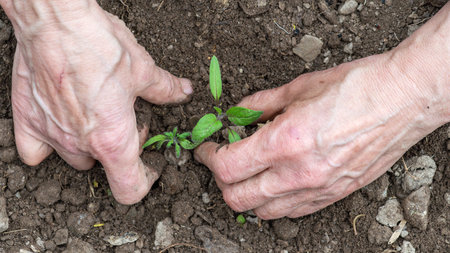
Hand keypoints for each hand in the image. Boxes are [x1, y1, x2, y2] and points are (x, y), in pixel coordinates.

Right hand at [5, 1, 191, 203]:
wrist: (57, 21)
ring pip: (74, 158)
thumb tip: (183, 92)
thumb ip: (165, 89)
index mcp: (113, 140)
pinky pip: (34, 152)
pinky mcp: (27, 120)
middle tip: (124, 119)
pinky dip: (47, 145)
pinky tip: (60, 124)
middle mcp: (81, 144)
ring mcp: (51, 135)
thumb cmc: (100, 45)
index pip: (129, 188)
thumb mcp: (143, 69)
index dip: (145, 182)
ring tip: (95, 114)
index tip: (150, 166)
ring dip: (88, 145)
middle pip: (103, 166)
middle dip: (118, 148)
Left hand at [195, 52, 447, 218]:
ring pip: (262, 212)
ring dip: (246, 194)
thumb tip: (236, 115)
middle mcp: (298, 174)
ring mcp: (317, 190)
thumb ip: (260, 105)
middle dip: (220, 180)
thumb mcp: (298, 87)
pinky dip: (273, 203)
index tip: (206, 148)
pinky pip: (291, 213)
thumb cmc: (356, 88)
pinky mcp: (332, 196)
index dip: (208, 158)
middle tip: (222, 160)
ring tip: (248, 172)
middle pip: (237, 198)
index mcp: (285, 142)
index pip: (227, 167)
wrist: (403, 100)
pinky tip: (275, 183)